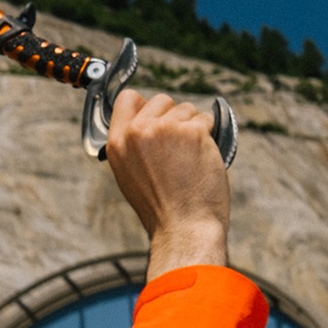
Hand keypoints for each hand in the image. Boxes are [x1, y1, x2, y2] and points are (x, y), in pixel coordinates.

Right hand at [105, 90, 230, 278]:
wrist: (184, 229)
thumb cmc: (161, 209)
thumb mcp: (129, 175)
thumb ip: (133, 144)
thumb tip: (148, 120)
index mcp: (118, 143)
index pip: (127, 98)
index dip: (145, 105)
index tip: (157, 117)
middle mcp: (138, 131)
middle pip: (161, 99)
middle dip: (174, 116)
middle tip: (179, 146)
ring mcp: (166, 128)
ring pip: (186, 108)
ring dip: (193, 127)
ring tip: (190, 158)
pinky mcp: (193, 131)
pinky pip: (206, 119)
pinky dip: (210, 135)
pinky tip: (203, 157)